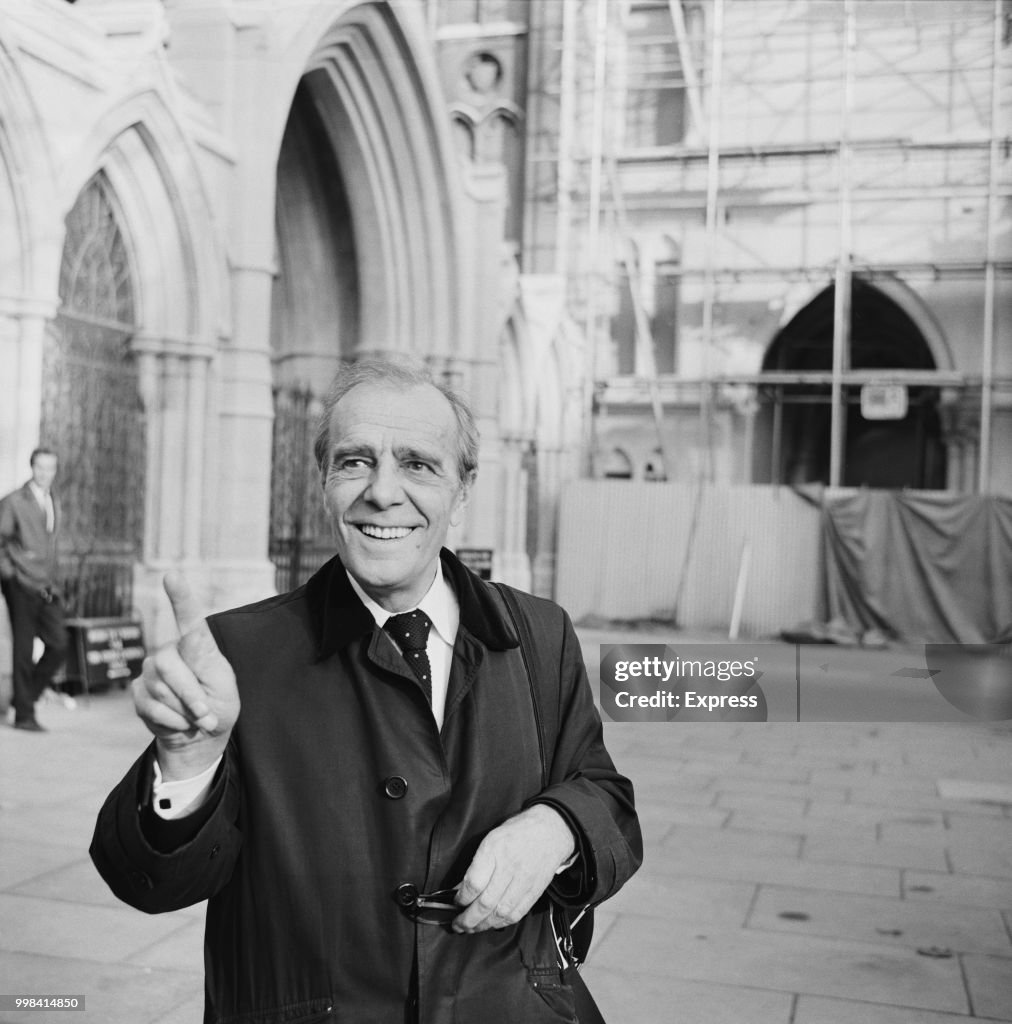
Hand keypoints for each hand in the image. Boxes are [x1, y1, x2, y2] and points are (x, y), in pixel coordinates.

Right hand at [132, 571, 239, 779]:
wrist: (200, 735)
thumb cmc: (217, 706)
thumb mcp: (222, 689)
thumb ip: (202, 670)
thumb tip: (184, 645)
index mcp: (197, 646)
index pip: (189, 619)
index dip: (180, 597)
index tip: (172, 575)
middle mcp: (171, 652)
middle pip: (170, 666)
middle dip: (191, 694)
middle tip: (206, 713)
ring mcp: (151, 670)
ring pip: (161, 689)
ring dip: (184, 711)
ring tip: (196, 716)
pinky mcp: (138, 692)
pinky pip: (151, 706)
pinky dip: (171, 720)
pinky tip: (179, 721)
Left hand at [452, 804, 575, 932]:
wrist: (550, 831)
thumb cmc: (516, 833)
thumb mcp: (491, 839)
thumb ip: (476, 864)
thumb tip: (460, 888)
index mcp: (495, 850)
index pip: (474, 883)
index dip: (461, 898)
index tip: (455, 902)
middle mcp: (509, 868)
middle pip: (485, 903)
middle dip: (468, 919)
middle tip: (457, 925)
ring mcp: (524, 882)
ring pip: (500, 913)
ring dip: (482, 926)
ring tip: (471, 928)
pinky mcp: (534, 893)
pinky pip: (516, 914)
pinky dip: (501, 923)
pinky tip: (491, 925)